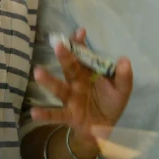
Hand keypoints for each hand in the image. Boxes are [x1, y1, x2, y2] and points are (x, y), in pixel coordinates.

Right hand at [31, 28, 133, 157]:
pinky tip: (33, 112)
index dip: (81, 44)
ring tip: (38, 72)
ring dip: (49, 80)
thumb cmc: (110, 102)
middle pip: (70, 68)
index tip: (80, 31)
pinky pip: (56, 114)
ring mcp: (71, 98)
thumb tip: (124, 59)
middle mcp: (76, 82)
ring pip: (59, 88)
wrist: (104, 128)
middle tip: (58, 44)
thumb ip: (124, 76)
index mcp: (89, 73)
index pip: (83, 55)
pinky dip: (45, 113)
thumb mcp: (122, 90)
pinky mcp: (69, 115)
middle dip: (65, 56)